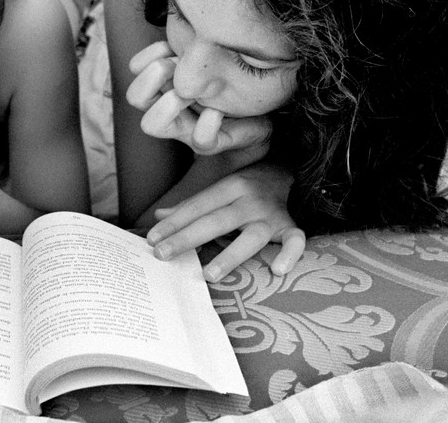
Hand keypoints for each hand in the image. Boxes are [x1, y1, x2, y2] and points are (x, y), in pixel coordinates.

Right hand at [125, 41, 272, 155]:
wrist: (261, 118)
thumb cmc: (234, 85)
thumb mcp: (215, 61)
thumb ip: (198, 46)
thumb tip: (189, 22)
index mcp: (166, 85)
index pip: (136, 69)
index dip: (148, 56)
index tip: (172, 47)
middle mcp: (168, 109)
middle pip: (134, 96)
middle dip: (153, 76)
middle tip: (179, 68)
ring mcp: (184, 130)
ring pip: (151, 124)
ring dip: (168, 103)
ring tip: (193, 93)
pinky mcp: (209, 144)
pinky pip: (199, 138)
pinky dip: (207, 122)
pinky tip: (219, 111)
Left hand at [146, 162, 305, 279]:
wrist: (289, 171)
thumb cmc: (247, 187)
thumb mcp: (220, 189)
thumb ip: (191, 206)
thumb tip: (159, 217)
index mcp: (230, 187)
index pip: (197, 207)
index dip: (174, 223)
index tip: (151, 239)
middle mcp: (250, 200)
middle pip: (216, 221)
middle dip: (187, 238)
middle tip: (162, 254)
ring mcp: (271, 215)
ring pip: (251, 236)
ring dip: (230, 255)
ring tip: (209, 275)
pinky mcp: (291, 226)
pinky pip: (296, 240)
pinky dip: (290, 254)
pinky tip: (277, 271)